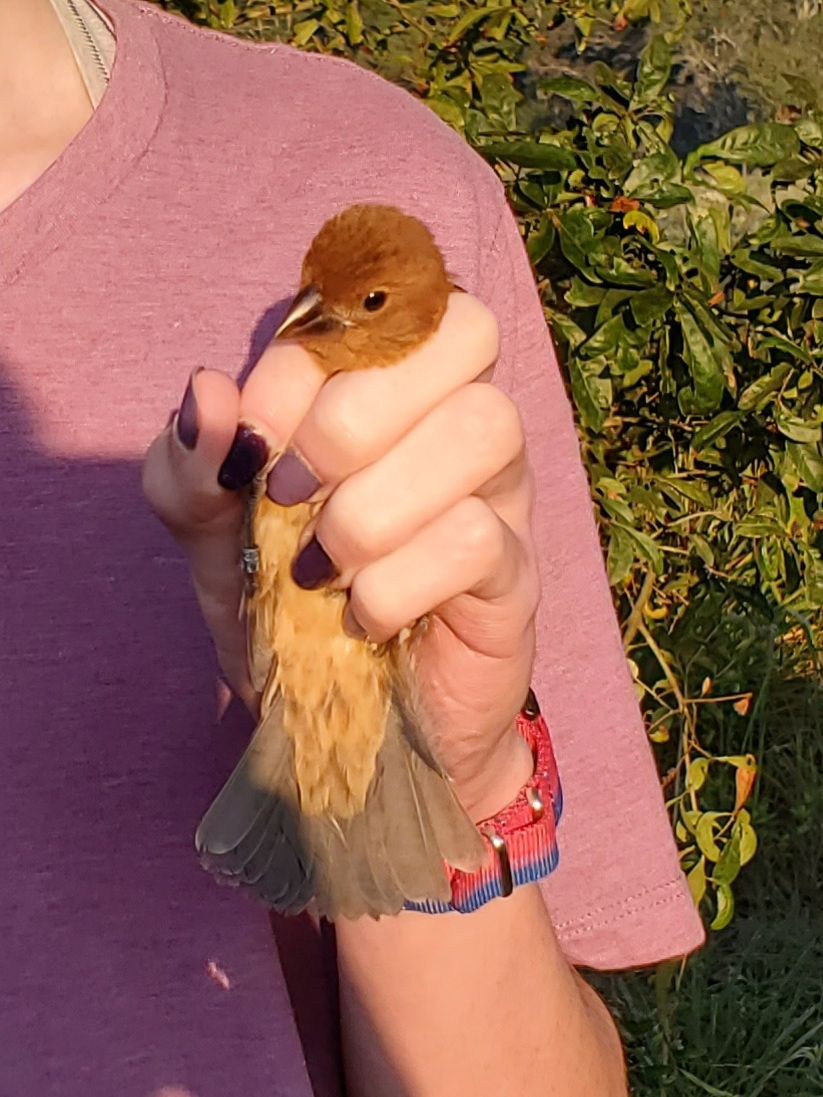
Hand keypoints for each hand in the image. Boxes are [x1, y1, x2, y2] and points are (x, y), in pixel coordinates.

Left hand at [143, 293, 537, 819]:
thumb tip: (208, 394)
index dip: (304, 358)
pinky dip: (395, 582)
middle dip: (351, 412)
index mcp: (387, 390)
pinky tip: (363, 620)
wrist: (346, 727)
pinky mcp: (516, 574)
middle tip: (289, 496)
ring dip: (374, 504)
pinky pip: (477, 536)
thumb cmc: (288, 612)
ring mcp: (501, 495)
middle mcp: (457, 422)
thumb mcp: (214, 543)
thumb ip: (191, 469)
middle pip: (462, 331)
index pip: (378, 306)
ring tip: (323, 568)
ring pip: (482, 425)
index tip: (249, 444)